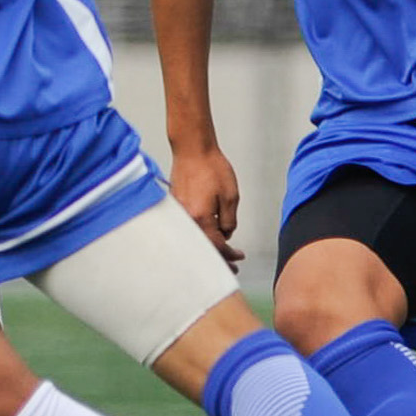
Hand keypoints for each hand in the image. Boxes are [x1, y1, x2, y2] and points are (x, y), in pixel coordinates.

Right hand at [169, 146, 245, 266]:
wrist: (192, 149)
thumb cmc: (212, 168)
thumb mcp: (230, 196)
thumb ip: (229, 220)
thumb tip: (225, 235)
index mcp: (201, 218)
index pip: (216, 245)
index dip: (229, 254)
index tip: (239, 257)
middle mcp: (186, 219)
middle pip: (202, 247)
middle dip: (218, 258)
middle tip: (232, 266)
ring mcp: (179, 213)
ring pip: (194, 238)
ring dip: (208, 247)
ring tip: (222, 252)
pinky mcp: (175, 206)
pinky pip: (188, 228)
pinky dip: (199, 235)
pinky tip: (208, 236)